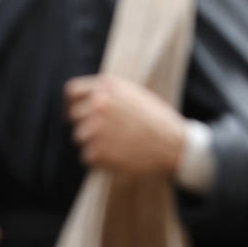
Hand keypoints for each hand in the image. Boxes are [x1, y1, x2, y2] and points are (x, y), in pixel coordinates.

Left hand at [64, 74, 184, 175]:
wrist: (174, 145)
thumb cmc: (157, 120)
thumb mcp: (135, 94)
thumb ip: (109, 93)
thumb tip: (85, 99)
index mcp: (108, 86)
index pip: (73, 91)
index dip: (73, 102)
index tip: (77, 112)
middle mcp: (98, 103)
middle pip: (74, 116)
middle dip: (86, 124)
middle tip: (107, 133)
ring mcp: (96, 128)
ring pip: (80, 137)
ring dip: (94, 142)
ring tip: (119, 144)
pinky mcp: (97, 151)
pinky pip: (87, 156)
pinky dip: (100, 159)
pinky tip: (121, 155)